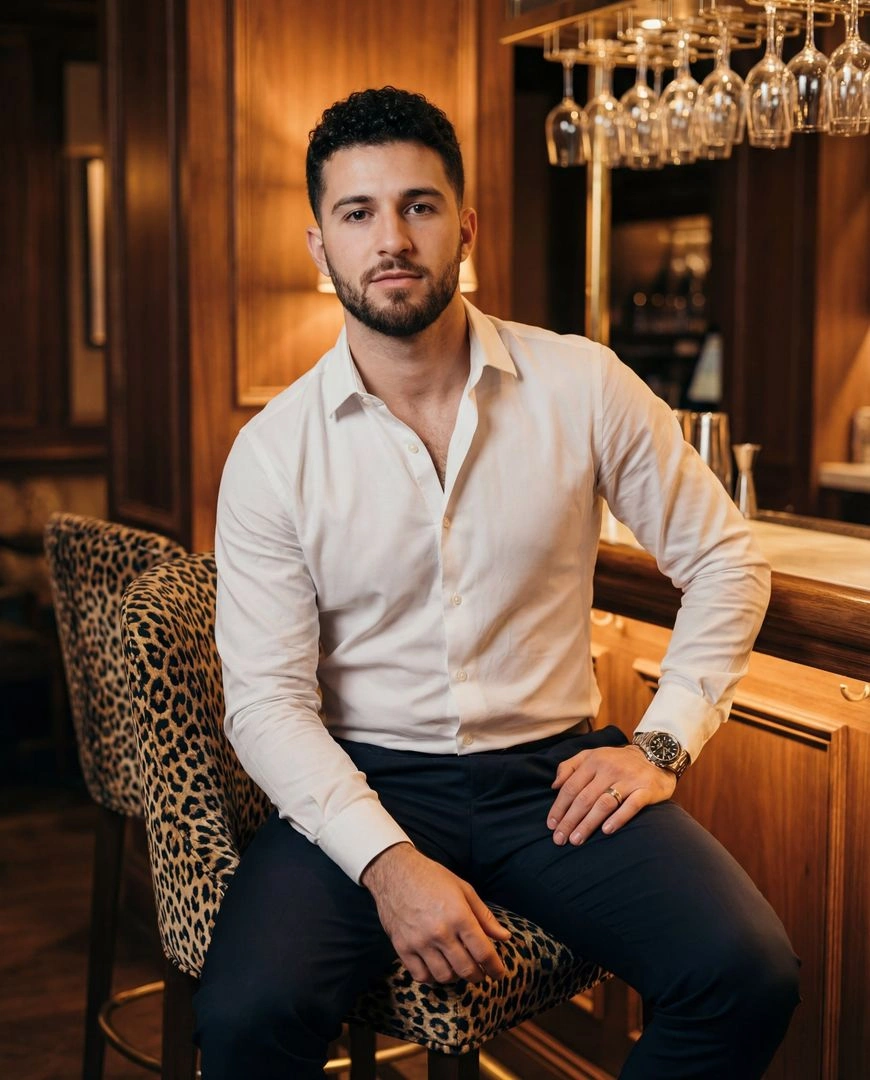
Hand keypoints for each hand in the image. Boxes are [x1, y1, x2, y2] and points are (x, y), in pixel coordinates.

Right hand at [361, 843, 510, 983]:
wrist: (395, 871)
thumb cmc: (433, 878)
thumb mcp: (464, 889)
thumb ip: (484, 916)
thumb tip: (504, 937)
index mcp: (459, 916)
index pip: (483, 952)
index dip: (495, 968)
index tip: (499, 973)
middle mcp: (440, 932)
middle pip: (466, 969)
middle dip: (478, 975)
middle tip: (480, 973)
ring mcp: (419, 942)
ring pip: (444, 976)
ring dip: (456, 976)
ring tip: (458, 968)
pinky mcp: (402, 947)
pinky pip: (421, 975)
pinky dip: (432, 976)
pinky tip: (436, 966)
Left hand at [547, 744, 675, 845]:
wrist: (655, 755)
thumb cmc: (617, 760)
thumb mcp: (591, 755)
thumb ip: (569, 766)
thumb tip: (554, 786)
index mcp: (593, 761)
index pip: (571, 787)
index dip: (559, 807)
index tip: (551, 825)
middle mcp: (609, 769)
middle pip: (585, 798)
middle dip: (570, 820)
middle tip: (560, 839)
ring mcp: (628, 779)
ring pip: (604, 803)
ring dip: (588, 823)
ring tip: (577, 839)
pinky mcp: (646, 789)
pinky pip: (631, 805)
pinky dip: (618, 818)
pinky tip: (606, 831)